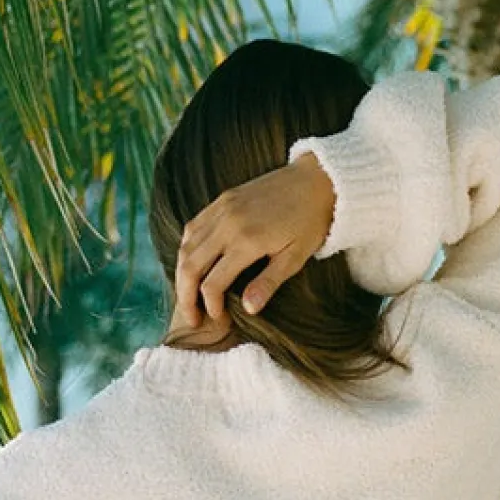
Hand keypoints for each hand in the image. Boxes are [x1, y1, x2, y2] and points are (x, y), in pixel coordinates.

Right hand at [174, 151, 334, 324]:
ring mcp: (222, 208)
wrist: (317, 179)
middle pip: (190, 266)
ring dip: (182, 275)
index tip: (219, 320)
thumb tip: (248, 309)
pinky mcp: (222, 199)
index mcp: (247, 241)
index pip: (212, 283)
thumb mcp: (296, 257)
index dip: (210, 307)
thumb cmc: (311, 221)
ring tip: (188, 296)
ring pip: (186, 247)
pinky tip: (193, 264)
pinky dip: (187, 249)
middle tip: (192, 318)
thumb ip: (269, 283)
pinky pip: (193, 227)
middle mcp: (228, 224)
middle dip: (185, 297)